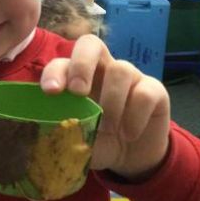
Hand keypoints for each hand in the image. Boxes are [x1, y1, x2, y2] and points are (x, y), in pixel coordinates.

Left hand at [40, 34, 170, 180]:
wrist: (130, 156)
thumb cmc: (96, 140)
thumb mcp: (76, 138)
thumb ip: (63, 128)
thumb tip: (46, 129)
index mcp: (76, 76)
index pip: (61, 63)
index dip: (54, 72)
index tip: (50, 92)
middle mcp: (101, 68)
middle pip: (90, 43)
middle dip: (82, 64)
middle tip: (78, 92)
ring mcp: (129, 75)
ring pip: (120, 69)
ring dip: (112, 102)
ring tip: (109, 129)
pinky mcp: (153, 89)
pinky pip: (144, 92)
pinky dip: (135, 115)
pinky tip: (129, 134)